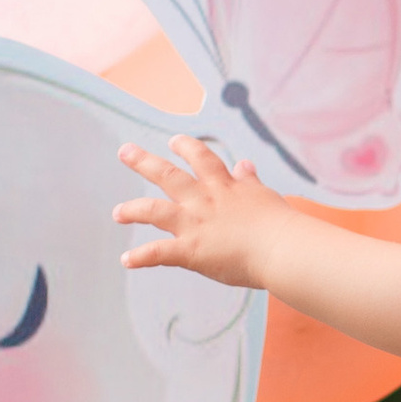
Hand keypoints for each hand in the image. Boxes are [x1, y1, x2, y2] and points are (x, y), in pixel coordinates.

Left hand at [114, 137, 291, 287]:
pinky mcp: (190, 250)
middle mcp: (204, 200)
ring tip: (118, 213)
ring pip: (153, 211)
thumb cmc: (280, 224)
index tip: (174, 140)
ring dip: (132, 210)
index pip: (201, 158)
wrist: (281, 247)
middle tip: (125, 151)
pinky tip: (126, 260)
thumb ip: (249, 181)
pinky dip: (140, 257)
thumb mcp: (264, 194)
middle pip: (168, 174)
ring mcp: (194, 224)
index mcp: (224, 187)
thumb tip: (245, 164)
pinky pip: (158, 253)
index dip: (186, 146)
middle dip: (143, 161)